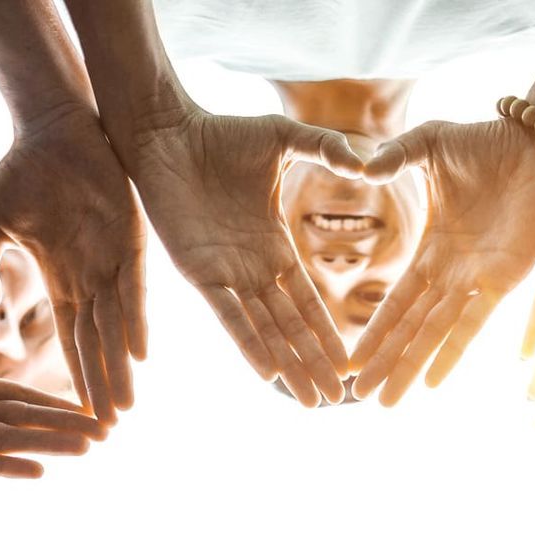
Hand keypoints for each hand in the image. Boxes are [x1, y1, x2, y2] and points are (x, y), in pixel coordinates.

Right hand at [0, 107, 146, 424]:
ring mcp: (113, 260)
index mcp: (63, 281)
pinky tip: (140, 354)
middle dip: (102, 386)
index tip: (75, 417)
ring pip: (120, 325)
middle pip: (100, 343)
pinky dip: (137, 318)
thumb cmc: (22, 171)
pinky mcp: (130, 239)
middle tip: (106, 433)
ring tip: (124, 409)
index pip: (72, 339)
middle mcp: (93, 279)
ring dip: (122, 366)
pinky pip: (135, 286)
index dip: (76, 377)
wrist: (54, 126)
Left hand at [0, 289, 102, 474]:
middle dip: (62, 429)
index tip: (89, 405)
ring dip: (43, 448)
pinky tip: (36, 470)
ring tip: (84, 450)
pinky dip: (3, 467)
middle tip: (106, 433)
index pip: (16, 397)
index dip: (53, 403)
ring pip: (4, 445)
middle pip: (21, 424)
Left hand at [127, 104, 360, 405]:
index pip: (306, 301)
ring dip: (288, 364)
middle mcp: (251, 269)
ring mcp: (225, 274)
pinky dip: (249, 342)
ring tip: (311, 399)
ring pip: (264, 329)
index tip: (350, 364)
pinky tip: (269, 371)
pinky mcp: (198, 271)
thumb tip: (369, 160)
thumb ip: (327, 149)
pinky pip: (228, 314)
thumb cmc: (220, 134)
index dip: (327, 333)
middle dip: (314, 363)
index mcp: (272, 246)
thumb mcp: (285, 139)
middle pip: (290, 327)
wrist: (165, 132)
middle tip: (337, 401)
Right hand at [350, 120, 534, 403]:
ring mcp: (477, 279)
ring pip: (435, 333)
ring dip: (410, 366)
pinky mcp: (504, 278)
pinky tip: (432, 381)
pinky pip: (473, 322)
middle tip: (357, 396)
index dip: (375, 331)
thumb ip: (394, 158)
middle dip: (385, 361)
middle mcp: (453, 273)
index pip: (399, 301)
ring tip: (387, 401)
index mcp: (434, 250)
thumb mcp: (428, 145)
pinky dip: (451, 351)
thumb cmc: (489, 141)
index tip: (351, 360)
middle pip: (412, 327)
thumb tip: (360, 167)